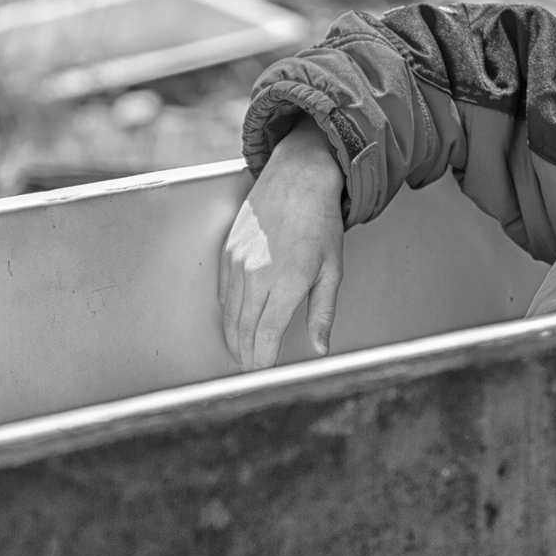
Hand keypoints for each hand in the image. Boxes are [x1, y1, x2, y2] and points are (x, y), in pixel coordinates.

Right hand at [218, 124, 345, 370]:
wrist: (297, 178)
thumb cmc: (321, 224)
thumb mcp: (332, 270)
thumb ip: (323, 313)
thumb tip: (321, 350)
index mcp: (287, 280)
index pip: (266, 334)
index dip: (262, 361)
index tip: (264, 377)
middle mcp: (257, 273)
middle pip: (244, 329)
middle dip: (247, 356)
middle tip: (252, 375)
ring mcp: (238, 262)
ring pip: (230, 314)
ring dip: (235, 339)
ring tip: (243, 357)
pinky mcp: (228, 252)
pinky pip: (224, 294)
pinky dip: (229, 315)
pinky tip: (237, 326)